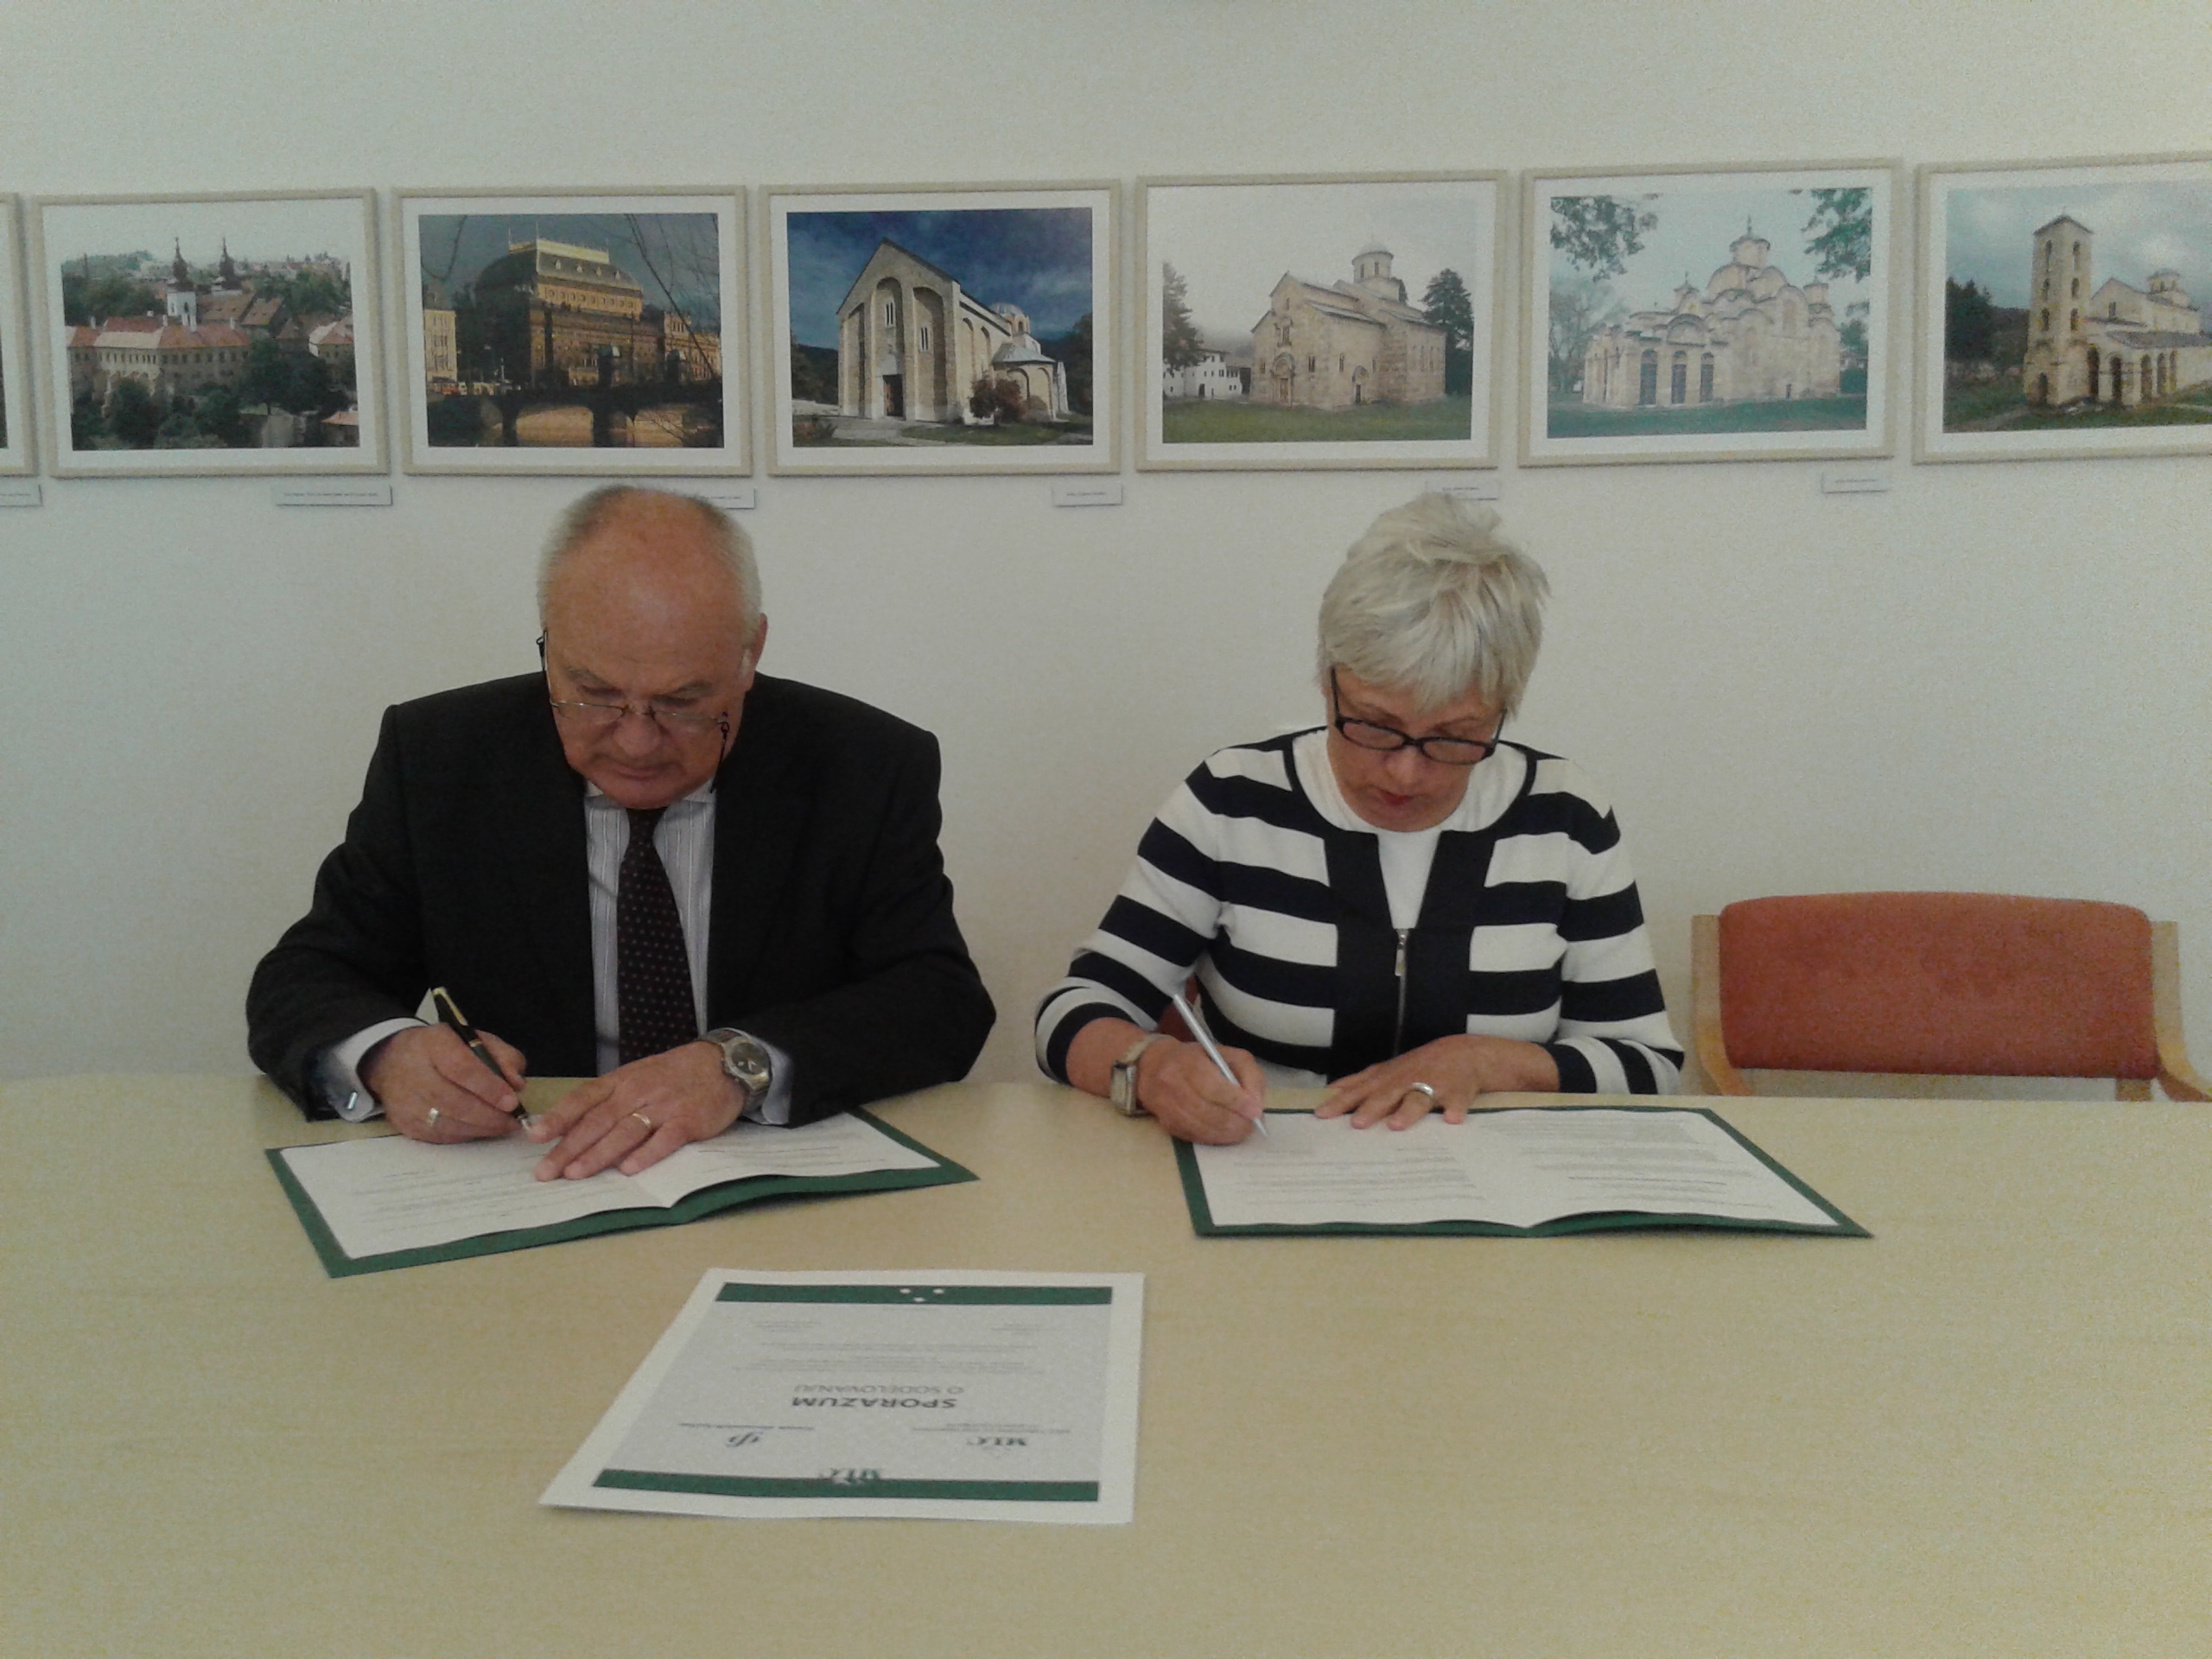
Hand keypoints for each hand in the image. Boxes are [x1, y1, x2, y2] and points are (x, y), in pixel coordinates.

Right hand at [361, 1024, 528, 1141]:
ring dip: (481, 1128)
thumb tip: (518, 1084)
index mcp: (434, 1044)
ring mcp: (406, 1102)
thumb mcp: (476, 1040)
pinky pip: (441, 1135)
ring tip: (503, 1126)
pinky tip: (481, 1128)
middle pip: (455, 1102)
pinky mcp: (405, 1124)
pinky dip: (466, 1134)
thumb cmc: (444, 1050)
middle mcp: (415, 1074)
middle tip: (513, 1120)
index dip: (489, 1088)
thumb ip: (503, 1056)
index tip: (512, 1101)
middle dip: (490, 1115)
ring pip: (449, 1123)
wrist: (393, 1062)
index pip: (462, 1069)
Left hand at [526, 1041, 745, 1179]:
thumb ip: (608, 1101)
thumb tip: (571, 1129)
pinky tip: (629, 1170)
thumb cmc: (673, 1075)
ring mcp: (663, 1107)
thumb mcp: (637, 1078)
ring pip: (625, 1132)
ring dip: (599, 1153)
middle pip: (598, 1121)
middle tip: (546, 1171)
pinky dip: (647, 1154)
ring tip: (576, 1173)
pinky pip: (664, 1139)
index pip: (583, 1099)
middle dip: (569, 1147)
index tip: (535, 1137)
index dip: (558, 1118)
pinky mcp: (689, 1121)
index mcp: (621, 1081)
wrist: (723, 1064)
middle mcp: (638, 1092)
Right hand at [1136, 1037, 1267, 1144]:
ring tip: (1242, 1130)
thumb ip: (1249, 1075)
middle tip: (1252, 1125)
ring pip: (1203, 1129)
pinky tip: (1225, 1133)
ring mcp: (1167, 1107)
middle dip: (1236, 1123)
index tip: (1255, 1112)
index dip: (1236, 1102)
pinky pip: (1195, 1137)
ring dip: (1227, 1134)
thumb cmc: (1198, 1059)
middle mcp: (1173, 1084)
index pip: (1214, 1087)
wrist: (1154, 1066)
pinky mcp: (1166, 1124)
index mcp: (1189, 1062)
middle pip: (1209, 1112)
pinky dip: (1214, 1138)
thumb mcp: (1229, 1056)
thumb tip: (1256, 1105)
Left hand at [1317, 1035, 1559, 1129]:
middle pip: (1386, 1094)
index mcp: (1390, 1077)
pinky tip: (1451, 1121)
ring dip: (1407, 1111)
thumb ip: (1362, 1081)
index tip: (1322, 1114)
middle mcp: (1408, 1079)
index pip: (1361, 1089)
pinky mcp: (1458, 1091)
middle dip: (1371, 1108)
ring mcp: (1433, 1085)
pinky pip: (1457, 1101)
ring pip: (1418, 1098)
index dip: (1342, 1101)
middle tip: (1356, 1125)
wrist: (1467, 1053)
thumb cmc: (1422, 1066)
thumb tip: (1330, 1090)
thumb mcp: (1390, 1070)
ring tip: (1396, 1125)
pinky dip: (1455, 1109)